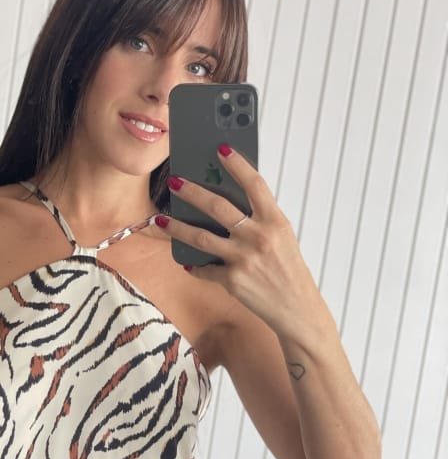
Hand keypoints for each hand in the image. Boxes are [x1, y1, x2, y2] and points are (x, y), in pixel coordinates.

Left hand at [161, 146, 322, 340]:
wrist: (297, 310)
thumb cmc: (288, 271)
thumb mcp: (282, 239)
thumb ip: (259, 221)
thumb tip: (227, 204)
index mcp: (276, 222)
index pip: (255, 184)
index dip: (238, 165)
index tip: (221, 148)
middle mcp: (259, 237)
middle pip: (218, 207)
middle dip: (192, 192)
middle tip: (175, 181)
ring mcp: (244, 259)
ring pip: (201, 237)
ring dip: (177, 227)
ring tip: (162, 218)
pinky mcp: (232, 280)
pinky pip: (205, 269)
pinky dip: (195, 266)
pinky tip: (186, 262)